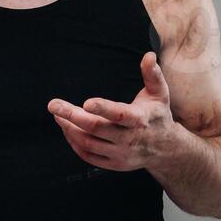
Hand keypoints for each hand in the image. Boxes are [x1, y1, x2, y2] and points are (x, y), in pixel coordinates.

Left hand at [47, 52, 178, 171]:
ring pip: (88, 143)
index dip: (102, 108)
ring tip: (58, 115)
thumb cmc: (158, 116)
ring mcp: (121, 154)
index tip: (86, 102)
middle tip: (54, 105)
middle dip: (72, 116)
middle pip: (95, 128)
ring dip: (69, 129)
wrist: (166, 150)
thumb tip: (148, 55)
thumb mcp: (159, 94)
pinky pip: (88, 156)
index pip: (119, 114)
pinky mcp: (114, 164)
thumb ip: (152, 74)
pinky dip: (74, 143)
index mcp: (139, 120)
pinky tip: (67, 129)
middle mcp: (129, 139)